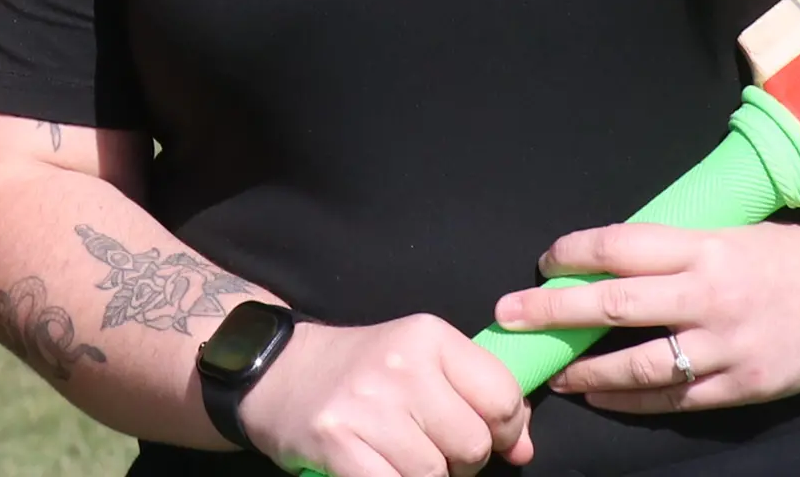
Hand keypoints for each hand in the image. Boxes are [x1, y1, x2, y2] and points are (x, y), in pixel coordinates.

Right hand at [236, 317, 531, 476]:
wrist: (277, 373)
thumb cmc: (361, 373)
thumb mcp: (419, 361)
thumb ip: (476, 395)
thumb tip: (523, 448)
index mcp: (428, 337)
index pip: (502, 397)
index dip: (507, 431)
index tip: (492, 439)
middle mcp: (399, 365)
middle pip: (472, 444)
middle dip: (462, 462)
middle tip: (434, 451)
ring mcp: (366, 404)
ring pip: (435, 474)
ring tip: (402, 460)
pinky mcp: (337, 442)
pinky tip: (379, 471)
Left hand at [492, 220, 799, 415]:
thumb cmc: (786, 255)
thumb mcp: (730, 232)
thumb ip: (674, 248)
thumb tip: (603, 257)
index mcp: (706, 247)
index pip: (621, 246)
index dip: (573, 254)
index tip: (545, 262)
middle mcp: (712, 296)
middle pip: (615, 305)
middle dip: (552, 311)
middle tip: (509, 315)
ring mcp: (727, 347)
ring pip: (638, 364)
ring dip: (585, 369)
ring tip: (553, 369)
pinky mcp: (742, 387)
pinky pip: (672, 398)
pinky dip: (627, 399)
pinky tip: (598, 394)